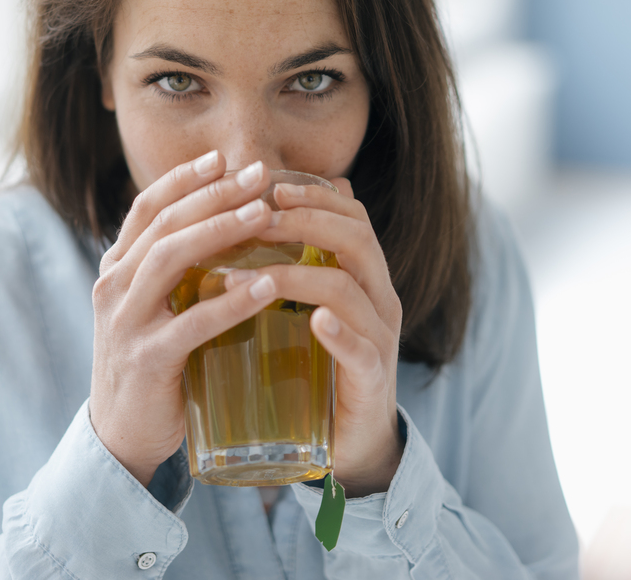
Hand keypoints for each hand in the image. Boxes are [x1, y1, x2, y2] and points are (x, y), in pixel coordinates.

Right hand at [88, 153, 278, 486]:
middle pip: (164, 223)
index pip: (147, 206)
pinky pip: (191, 322)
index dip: (185, 178)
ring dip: (220, 231)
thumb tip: (237, 222)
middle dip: (214, 194)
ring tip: (265, 215)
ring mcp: (126, 322)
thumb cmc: (156, 363)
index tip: (225, 157)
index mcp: (118, 268)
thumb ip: (183, 269)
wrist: (123, 435)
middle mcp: (114, 286)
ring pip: (171, 259)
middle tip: (261, 175)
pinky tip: (266, 284)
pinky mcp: (146, 359)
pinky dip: (231, 300)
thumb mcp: (159, 305)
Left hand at [232, 179, 403, 496]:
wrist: (353, 443)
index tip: (271, 186)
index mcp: (364, 276)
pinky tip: (315, 322)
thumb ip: (295, 267)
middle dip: (305, 221)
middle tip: (256, 217)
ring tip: (250, 273)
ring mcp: (379, 339)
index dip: (315, 196)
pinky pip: (363, 350)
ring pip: (349, 289)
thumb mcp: (308, 310)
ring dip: (297, 275)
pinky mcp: (372, 380)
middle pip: (355, 239)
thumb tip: (257, 216)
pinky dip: (340, 332)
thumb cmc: (320, 368)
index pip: (352, 216)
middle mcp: (379, 298)